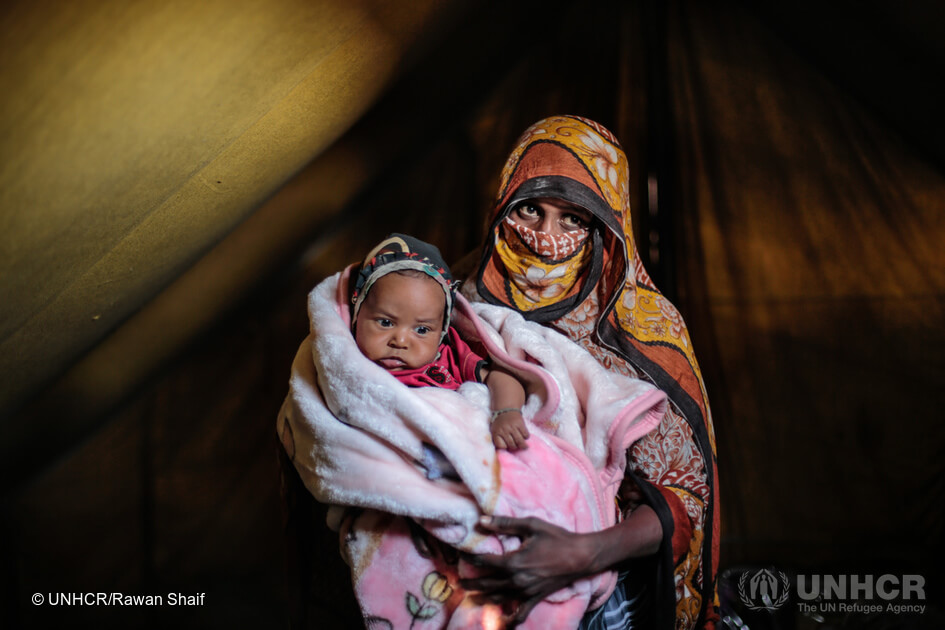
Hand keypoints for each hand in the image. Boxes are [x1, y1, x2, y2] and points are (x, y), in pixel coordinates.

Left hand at [460, 515, 598, 626]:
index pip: (485, 562)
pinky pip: (521, 612)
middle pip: (487, 583)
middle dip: (471, 583)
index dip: (471, 559)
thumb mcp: (531, 525)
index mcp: (514, 562)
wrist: (581, 556)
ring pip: (499, 598)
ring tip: (472, 597)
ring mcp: (526, 591)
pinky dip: (511, 619)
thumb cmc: (557, 538)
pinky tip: (504, 622)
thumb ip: (505, 523)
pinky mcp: (535, 597)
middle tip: (458, 583)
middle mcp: (517, 580)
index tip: (461, 556)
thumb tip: (481, 520)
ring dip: (484, 598)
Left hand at [490, 411, 528, 450]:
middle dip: (515, 447)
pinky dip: (526, 437)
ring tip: (525, 447)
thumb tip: (502, 451)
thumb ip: (497, 439)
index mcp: (496, 432)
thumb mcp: (494, 429)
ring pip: (519, 441)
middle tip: (517, 447)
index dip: (505, 447)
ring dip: (523, 445)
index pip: (501, 445)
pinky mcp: (520, 423)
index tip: (507, 446)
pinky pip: (525, 434)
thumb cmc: (500, 422)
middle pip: (512, 445)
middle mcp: (504, 430)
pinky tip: (524, 436)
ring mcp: (512, 426)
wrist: (506, 409)